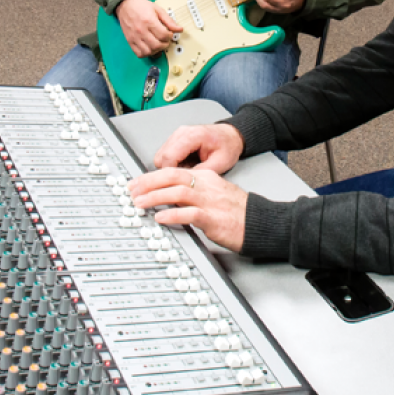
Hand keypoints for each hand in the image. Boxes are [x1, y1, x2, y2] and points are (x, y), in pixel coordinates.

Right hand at [115, 0, 182, 57]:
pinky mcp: (130, 41)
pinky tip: (150, 48)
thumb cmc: (141, 6)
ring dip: (156, 51)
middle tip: (166, 40)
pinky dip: (146, 54)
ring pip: (148, 52)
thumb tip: (179, 29)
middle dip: (165, 45)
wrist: (126, 4)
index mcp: (149, 21)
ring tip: (158, 45)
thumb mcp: (158, 10)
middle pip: (157, 46)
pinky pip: (139, 53)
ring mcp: (135, 37)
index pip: (163, 35)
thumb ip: (169, 21)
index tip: (170, 34)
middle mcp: (141, 30)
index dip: (170, 36)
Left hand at [129, 168, 247, 251]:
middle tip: (132, 190)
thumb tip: (169, 198)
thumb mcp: (214, 194)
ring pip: (178, 192)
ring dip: (155, 197)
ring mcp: (210, 201)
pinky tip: (161, 217)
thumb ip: (193, 193)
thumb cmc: (239, 212)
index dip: (152, 177)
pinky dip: (173, 214)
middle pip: (172, 176)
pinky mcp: (214, 218)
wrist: (261, 222)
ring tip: (140, 203)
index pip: (174, 172)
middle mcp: (207, 185)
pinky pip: (189, 214)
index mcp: (206, 177)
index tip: (137, 183)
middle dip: (148, 182)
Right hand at [153, 123, 243, 174]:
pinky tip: (186, 164)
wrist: (230, 136)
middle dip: (169, 171)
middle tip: (184, 177)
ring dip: (171, 167)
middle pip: (161, 157)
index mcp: (192, 136)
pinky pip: (165, 154)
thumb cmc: (227, 146)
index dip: (170, 173)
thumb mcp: (220, 163)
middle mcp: (181, 133)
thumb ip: (200, 173)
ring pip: (160, 156)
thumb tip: (184, 183)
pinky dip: (173, 163)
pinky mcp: (175, 139)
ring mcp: (177, 134)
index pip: (169, 156)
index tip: (176, 183)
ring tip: (188, 169)